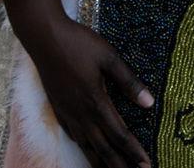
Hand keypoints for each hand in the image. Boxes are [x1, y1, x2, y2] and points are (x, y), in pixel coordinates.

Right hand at [2, 0, 152, 167]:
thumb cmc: (79, 43)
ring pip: (87, 147)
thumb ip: (128, 81)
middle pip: (104, 149)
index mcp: (96, 102)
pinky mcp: (59, 110)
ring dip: (103, 163)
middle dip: (121, 165)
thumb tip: (149, 102)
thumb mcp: (108, 56)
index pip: (119, 135)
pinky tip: (90, 152)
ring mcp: (68, 114)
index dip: (134, 152)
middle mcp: (81, 114)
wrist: (44, 38)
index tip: (147, 164)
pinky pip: (75, 137)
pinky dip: (86, 150)